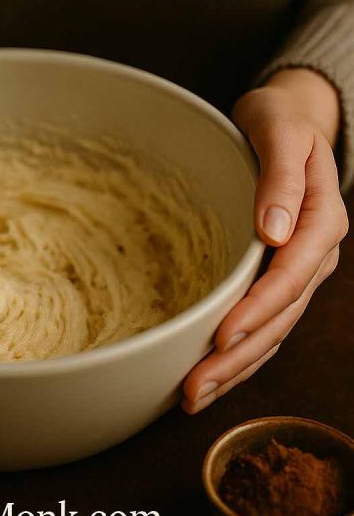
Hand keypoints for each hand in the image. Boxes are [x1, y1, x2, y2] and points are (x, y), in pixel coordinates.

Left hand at [182, 68, 347, 412]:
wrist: (287, 121)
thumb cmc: (280, 120)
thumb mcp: (280, 130)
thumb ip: (281, 177)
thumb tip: (273, 230)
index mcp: (322, 220)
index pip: (291, 276)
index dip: (258, 310)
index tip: (223, 335)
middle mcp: (314, 254)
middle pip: (280, 316)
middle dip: (239, 356)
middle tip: (194, 386)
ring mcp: (299, 271)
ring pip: (273, 331)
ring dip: (236, 367)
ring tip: (193, 396)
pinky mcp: (278, 278)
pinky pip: (264, 323)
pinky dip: (239, 353)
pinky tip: (210, 375)